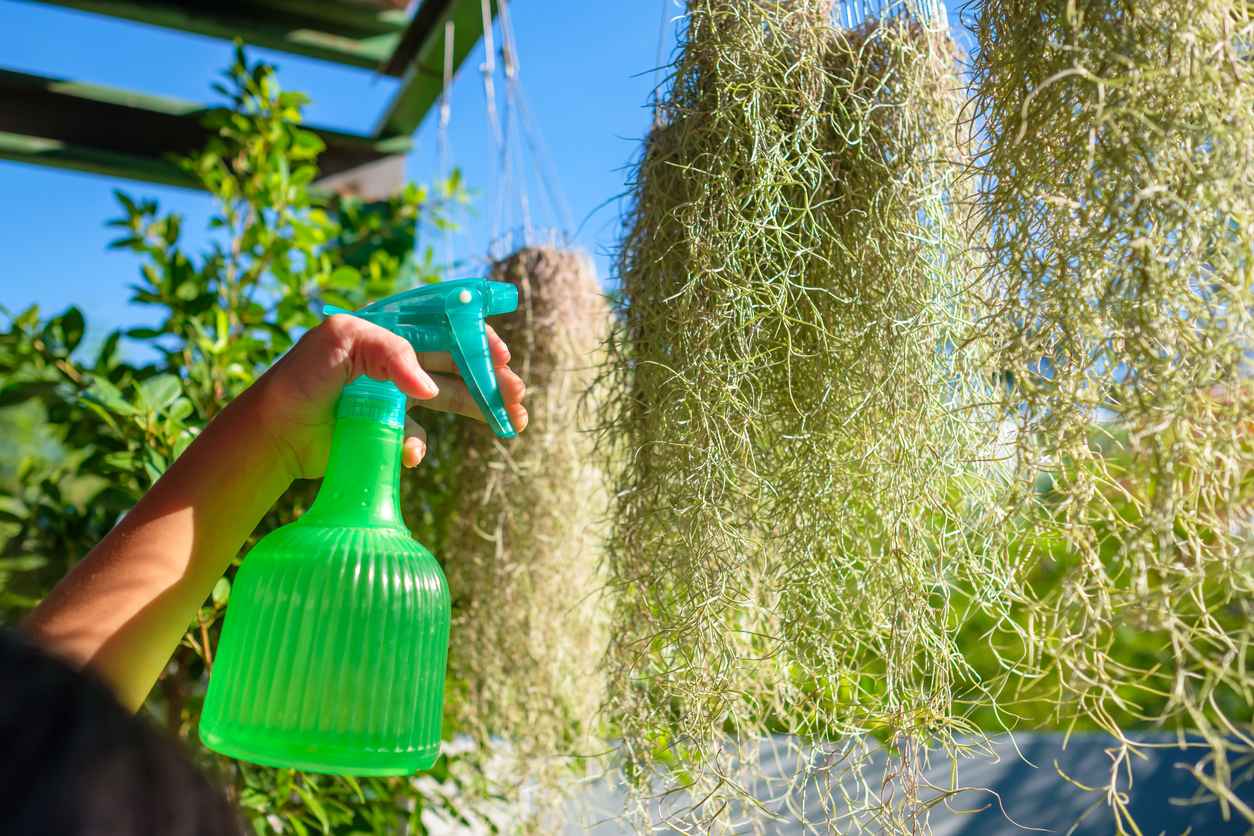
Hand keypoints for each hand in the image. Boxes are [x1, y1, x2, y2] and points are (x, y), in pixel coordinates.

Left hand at [251, 313, 526, 480]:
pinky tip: (412, 453)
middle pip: (460, 361)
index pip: (447, 324)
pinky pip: (421, 435)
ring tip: (513, 421)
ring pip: (453, 395)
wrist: (276, 431)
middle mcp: (400, 357)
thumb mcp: (340, 342)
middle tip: (517, 394)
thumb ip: (389, 352)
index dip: (478, 337)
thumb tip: (428, 389)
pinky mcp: (391, 427)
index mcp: (392, 327)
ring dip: (485, 407)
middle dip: (493, 377)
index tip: (501, 357)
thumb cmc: (302, 376)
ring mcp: (398, 393)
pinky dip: (422, 444)